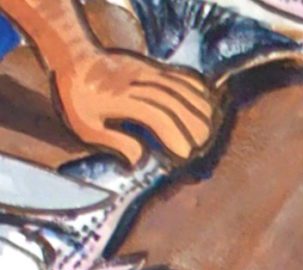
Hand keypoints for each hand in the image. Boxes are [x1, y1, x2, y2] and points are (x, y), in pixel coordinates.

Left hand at [50, 46, 213, 165]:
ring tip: (209, 131)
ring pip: (182, 88)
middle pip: (175, 103)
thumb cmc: (78, 97)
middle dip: (193, 127)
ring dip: (199, 110)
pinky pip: (181, 75)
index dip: (176, 136)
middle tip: (202, 148)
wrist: (74, 56)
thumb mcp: (86, 125)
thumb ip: (115, 142)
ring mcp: (145, 72)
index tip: (185, 155)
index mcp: (119, 99)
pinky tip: (206, 105)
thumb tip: (141, 160)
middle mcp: (136, 83)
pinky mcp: (151, 67)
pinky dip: (198, 90)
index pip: (158, 116)